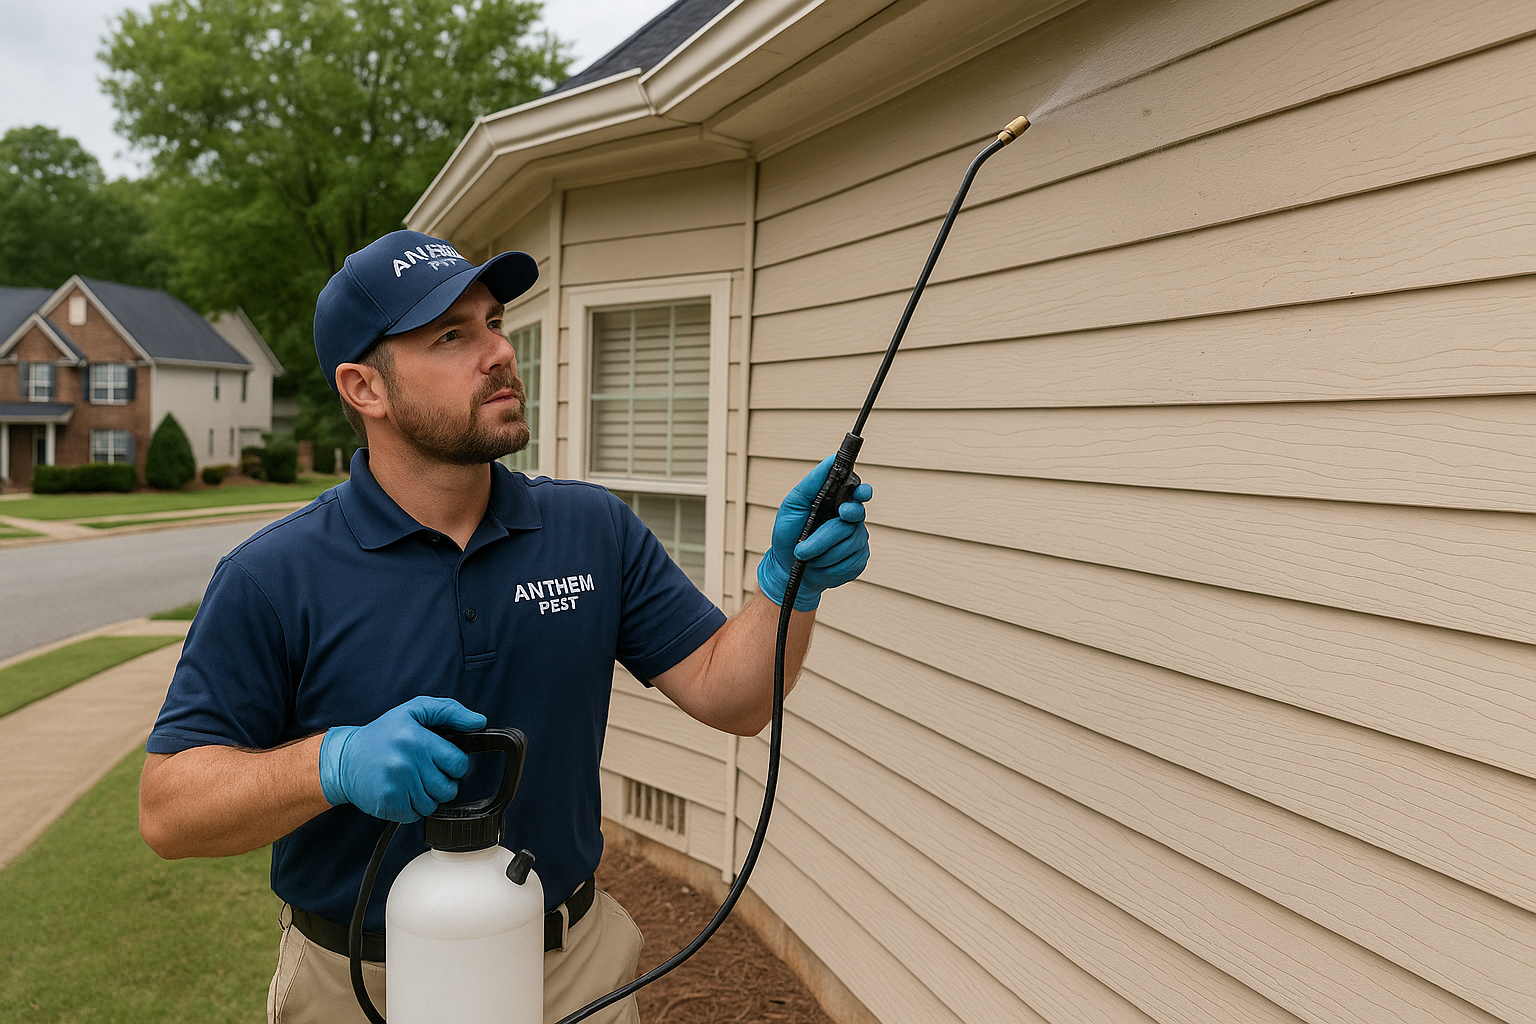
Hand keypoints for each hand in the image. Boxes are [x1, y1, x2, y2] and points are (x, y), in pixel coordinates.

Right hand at [317, 696, 486, 821]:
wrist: (345, 759)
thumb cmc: (383, 734)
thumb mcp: (414, 710)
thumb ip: (449, 711)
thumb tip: (479, 722)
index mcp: (417, 739)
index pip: (458, 763)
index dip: (454, 764)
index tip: (441, 760)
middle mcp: (407, 763)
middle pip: (448, 788)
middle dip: (442, 782)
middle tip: (426, 772)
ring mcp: (396, 786)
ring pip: (433, 805)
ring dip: (428, 797)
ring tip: (413, 781)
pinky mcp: (388, 804)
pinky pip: (416, 815)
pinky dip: (413, 808)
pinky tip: (402, 792)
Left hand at [757, 454, 873, 610]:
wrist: (786, 568)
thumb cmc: (789, 533)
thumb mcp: (794, 504)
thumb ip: (813, 482)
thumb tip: (832, 459)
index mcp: (839, 501)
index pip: (860, 491)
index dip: (862, 492)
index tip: (859, 494)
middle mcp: (852, 519)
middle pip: (852, 520)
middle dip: (826, 534)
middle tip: (808, 545)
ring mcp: (858, 540)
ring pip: (849, 544)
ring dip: (821, 553)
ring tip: (806, 555)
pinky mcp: (858, 561)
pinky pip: (850, 563)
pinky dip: (829, 567)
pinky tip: (819, 566)